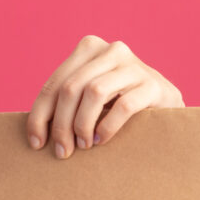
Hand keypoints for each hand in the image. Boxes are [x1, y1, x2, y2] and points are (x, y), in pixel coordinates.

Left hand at [26, 35, 184, 158]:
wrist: (166, 107)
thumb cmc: (116, 105)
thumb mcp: (87, 97)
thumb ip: (65, 103)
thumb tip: (34, 134)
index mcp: (89, 48)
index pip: (54, 84)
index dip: (39, 116)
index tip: (35, 143)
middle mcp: (111, 50)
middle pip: (71, 89)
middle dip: (61, 125)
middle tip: (62, 151)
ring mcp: (135, 65)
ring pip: (94, 92)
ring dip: (82, 124)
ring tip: (83, 145)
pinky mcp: (154, 85)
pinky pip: (123, 105)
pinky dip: (107, 126)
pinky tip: (101, 140)